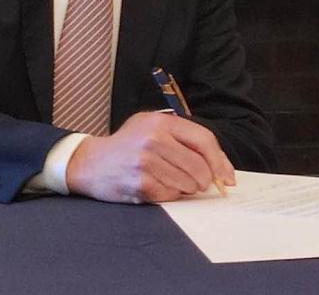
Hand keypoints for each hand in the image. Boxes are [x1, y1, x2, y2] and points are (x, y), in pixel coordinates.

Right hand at [65, 111, 235, 203]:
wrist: (90, 162)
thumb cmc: (129, 144)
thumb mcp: (154, 127)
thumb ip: (183, 138)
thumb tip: (217, 164)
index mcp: (162, 123)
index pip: (204, 140)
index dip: (220, 161)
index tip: (227, 177)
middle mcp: (154, 140)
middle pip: (199, 165)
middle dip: (206, 179)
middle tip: (203, 184)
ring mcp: (145, 162)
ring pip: (187, 182)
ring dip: (189, 188)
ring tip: (178, 182)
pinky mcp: (138, 183)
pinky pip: (170, 195)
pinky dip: (172, 195)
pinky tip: (162, 187)